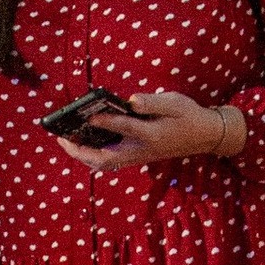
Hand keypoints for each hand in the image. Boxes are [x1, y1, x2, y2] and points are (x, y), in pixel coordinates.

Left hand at [57, 89, 235, 174]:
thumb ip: (152, 102)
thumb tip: (131, 101)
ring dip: (83, 156)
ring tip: (66, 142)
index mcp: (151, 134)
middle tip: (61, 138)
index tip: (88, 115)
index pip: (124, 128)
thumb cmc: (187, 114)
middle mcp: (141, 150)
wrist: (203, 135)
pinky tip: (83, 145)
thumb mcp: (174, 102)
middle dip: (80, 150)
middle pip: (105, 158)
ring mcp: (138, 157)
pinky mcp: (137, 157)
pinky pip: (110, 162)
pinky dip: (93, 156)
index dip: (104, 122)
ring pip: (105, 163)